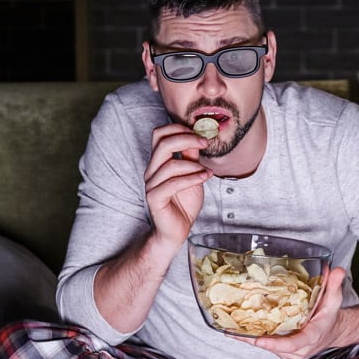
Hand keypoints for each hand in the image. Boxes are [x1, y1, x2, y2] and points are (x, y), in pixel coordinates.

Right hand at [144, 124, 210, 248]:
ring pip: (170, 164)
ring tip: (207, 171)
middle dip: (187, 138)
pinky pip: (173, 183)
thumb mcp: (192, 174)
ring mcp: (151, 184)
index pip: (160, 134)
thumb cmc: (184, 203)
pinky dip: (192, 178)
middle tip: (205, 142)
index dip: (179, 128)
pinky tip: (204, 178)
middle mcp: (151, 171)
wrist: (177, 230)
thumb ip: (191, 156)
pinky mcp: (155, 198)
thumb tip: (198, 136)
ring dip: (193, 165)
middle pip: (163, 143)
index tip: (200, 134)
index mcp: (158, 162)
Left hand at [238, 267, 350, 358]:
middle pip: (275, 347)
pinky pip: (266, 345)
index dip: (276, 344)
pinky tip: (235, 331)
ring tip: (230, 329)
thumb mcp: (333, 299)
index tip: (259, 340)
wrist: (331, 331)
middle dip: (254, 340)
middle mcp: (300, 349)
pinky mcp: (282, 351)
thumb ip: (334, 285)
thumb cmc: (329, 315)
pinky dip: (252, 338)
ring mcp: (290, 352)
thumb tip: (334, 269)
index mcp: (312, 336)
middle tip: (234, 331)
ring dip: (250, 339)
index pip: (294, 344)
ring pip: (268, 347)